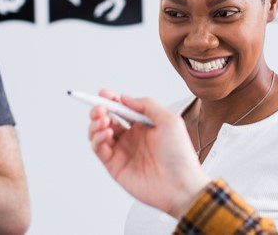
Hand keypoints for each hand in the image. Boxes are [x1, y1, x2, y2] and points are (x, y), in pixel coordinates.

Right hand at [88, 89, 210, 217]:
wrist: (181, 184)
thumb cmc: (180, 155)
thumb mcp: (169, 120)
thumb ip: (146, 105)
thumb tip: (125, 98)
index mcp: (144, 126)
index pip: (122, 109)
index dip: (111, 100)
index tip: (104, 94)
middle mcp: (132, 138)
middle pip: (107, 120)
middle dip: (99, 110)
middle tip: (100, 107)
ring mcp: (122, 152)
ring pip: (99, 134)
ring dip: (96, 124)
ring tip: (103, 120)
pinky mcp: (115, 167)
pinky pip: (99, 149)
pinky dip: (97, 139)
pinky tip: (106, 133)